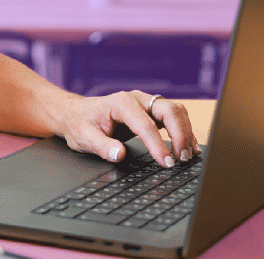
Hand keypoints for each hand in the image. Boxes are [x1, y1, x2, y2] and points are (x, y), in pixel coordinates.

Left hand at [59, 91, 200, 167]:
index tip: (167, 163)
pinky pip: (173, 116)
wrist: (76, 113)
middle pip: (168, 110)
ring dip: (185, 131)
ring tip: (188, 155)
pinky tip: (188, 147)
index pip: (146, 124)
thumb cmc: (80, 123)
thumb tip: (119, 154)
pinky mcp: (150, 111)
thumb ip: (101, 146)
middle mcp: (136, 100)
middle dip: (180, 133)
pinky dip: (184, 130)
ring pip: (175, 110)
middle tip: (182, 159)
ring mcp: (145, 103)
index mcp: (120, 103)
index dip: (159, 144)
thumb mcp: (83, 137)